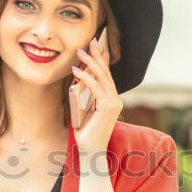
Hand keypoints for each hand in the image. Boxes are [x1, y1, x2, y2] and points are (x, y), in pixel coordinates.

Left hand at [71, 27, 120, 152]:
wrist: (91, 150)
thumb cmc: (86, 132)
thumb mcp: (83, 109)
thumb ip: (85, 95)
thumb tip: (78, 79)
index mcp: (111, 99)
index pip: (107, 76)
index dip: (102, 60)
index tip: (96, 47)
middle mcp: (116, 99)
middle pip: (106, 73)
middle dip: (97, 55)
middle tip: (91, 41)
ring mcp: (114, 102)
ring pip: (102, 77)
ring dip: (90, 62)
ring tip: (80, 51)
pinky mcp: (108, 106)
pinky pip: (95, 88)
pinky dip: (85, 77)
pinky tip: (76, 70)